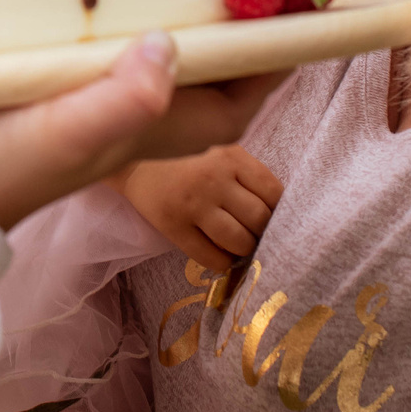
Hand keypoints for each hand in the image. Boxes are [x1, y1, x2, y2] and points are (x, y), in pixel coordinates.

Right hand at [0, 35, 287, 230]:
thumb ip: (124, 99)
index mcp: (173, 123)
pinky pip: (136, 24)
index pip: (258, 74)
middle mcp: (158, 105)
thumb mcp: (67, 131)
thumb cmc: (5, 163)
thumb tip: (170, 45)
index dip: (292, 28)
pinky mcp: (80, 70)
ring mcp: (120, 86)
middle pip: (230, 47)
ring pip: (186, 32)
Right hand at [119, 144, 285, 272]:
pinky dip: (222, 262)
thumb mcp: (219, 150)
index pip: (273, 193)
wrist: (132, 160)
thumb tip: (277, 212)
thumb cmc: (185, 157)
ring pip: (239, 241)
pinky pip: (210, 257)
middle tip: (254, 233)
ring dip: (244, 248)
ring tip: (238, 244)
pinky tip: (219, 253)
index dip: (278, 210)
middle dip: (262, 232)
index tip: (271, 216)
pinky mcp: (173, 226)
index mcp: (231, 157)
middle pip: (259, 220)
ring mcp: (193, 204)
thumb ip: (247, 173)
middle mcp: (214, 179)